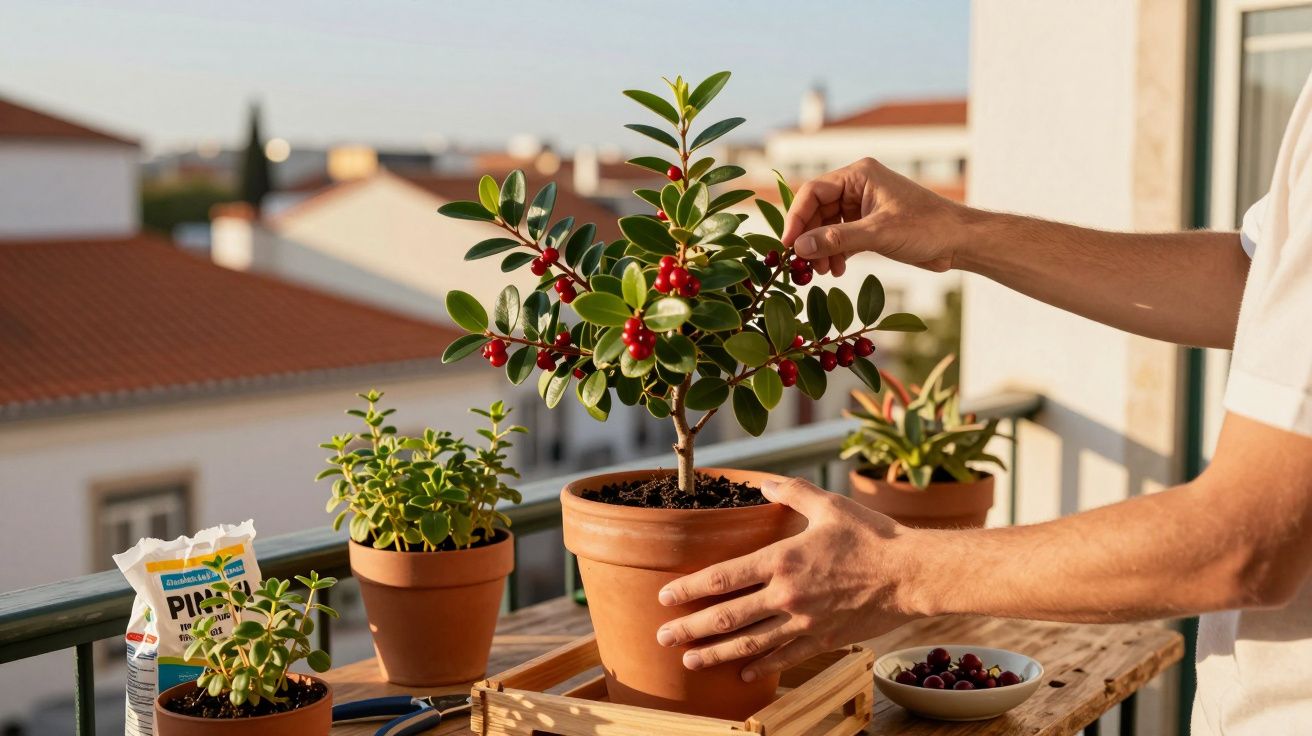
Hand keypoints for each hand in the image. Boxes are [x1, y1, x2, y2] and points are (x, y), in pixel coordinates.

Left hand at [655, 477, 918, 682]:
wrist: (911, 574)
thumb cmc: (872, 535)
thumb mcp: (828, 505)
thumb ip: (790, 491)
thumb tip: (762, 484)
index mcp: (782, 559)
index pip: (723, 577)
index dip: (689, 588)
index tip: (665, 597)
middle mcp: (787, 594)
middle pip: (727, 616)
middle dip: (690, 629)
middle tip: (663, 637)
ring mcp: (804, 622)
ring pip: (749, 644)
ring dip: (716, 654)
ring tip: (689, 661)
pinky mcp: (823, 639)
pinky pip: (785, 658)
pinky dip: (760, 668)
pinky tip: (741, 675)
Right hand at [782, 158, 969, 274]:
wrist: (958, 241)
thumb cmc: (925, 228)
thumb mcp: (878, 234)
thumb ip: (836, 240)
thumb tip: (798, 249)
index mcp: (858, 175)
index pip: (813, 192)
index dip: (796, 218)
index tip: (788, 246)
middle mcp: (856, 187)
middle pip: (817, 211)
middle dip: (810, 239)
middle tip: (805, 266)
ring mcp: (862, 206)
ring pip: (827, 227)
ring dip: (822, 250)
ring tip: (824, 272)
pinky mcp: (869, 225)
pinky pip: (840, 237)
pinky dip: (835, 253)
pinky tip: (836, 270)